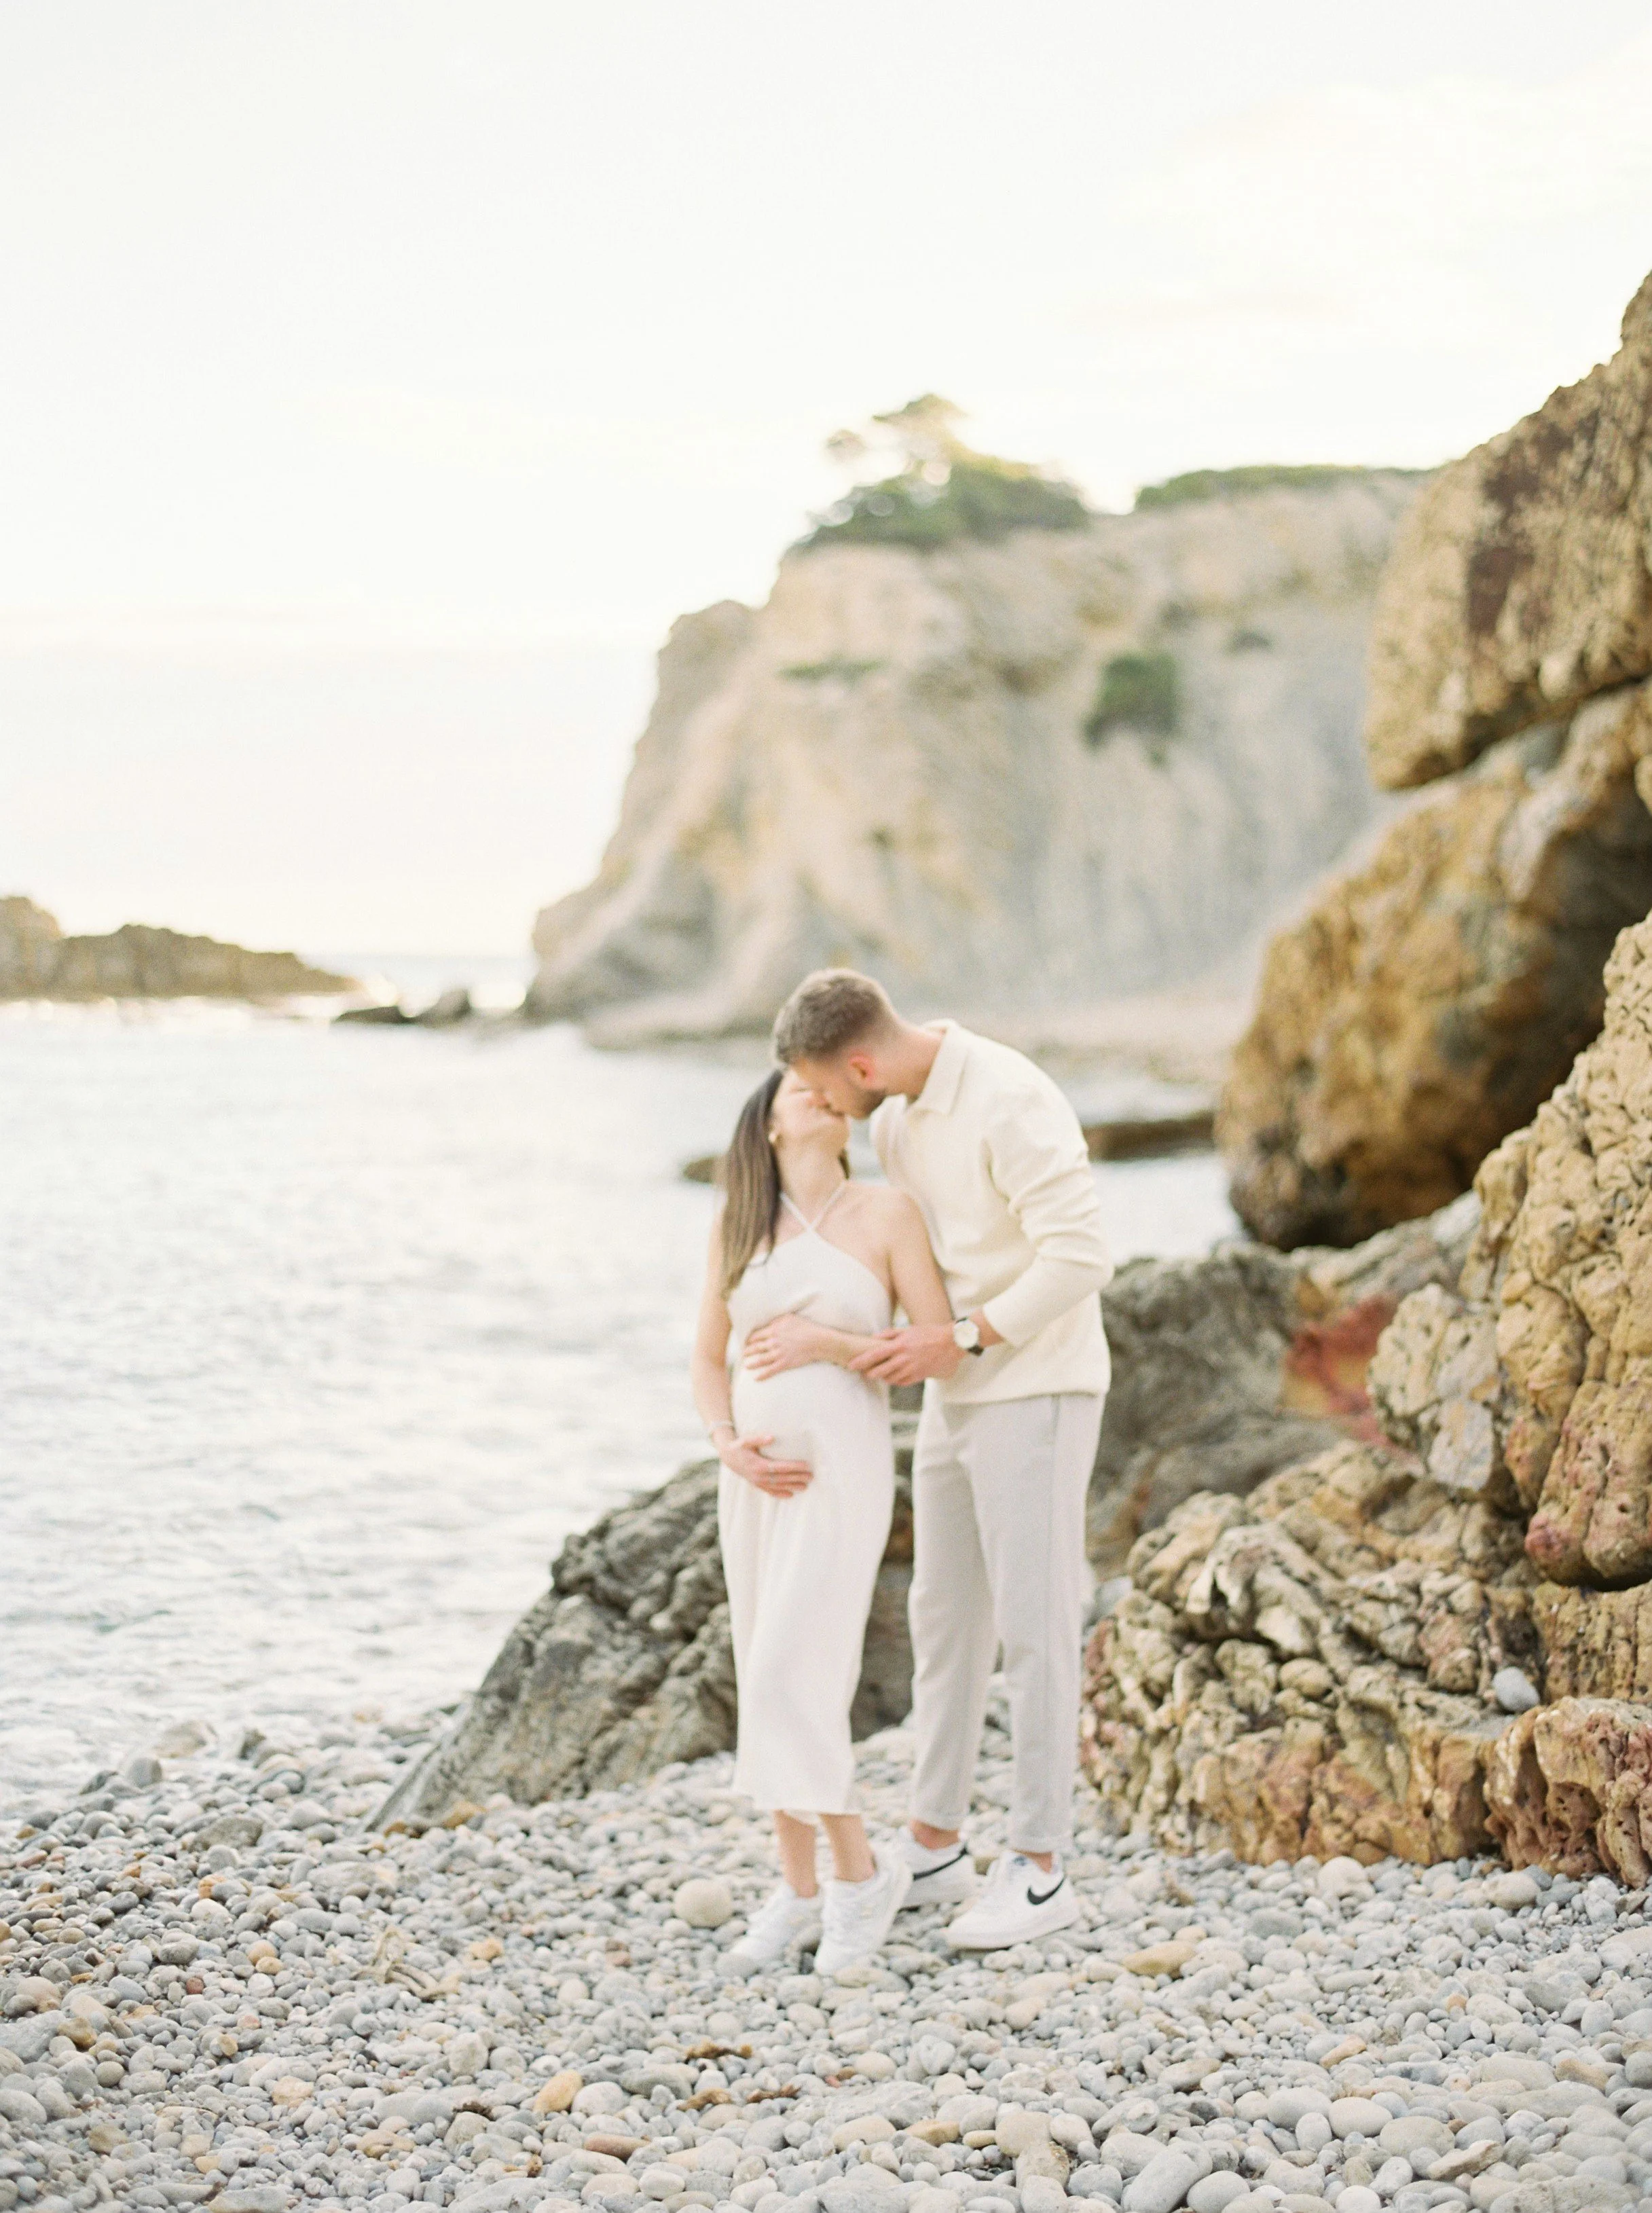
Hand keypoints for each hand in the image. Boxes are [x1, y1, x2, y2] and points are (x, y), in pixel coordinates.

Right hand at [718, 1432, 813, 1497]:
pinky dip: (780, 1494)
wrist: (728, 1457)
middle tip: (811, 1476)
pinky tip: (790, 1495)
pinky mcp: (757, 1484)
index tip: (806, 1465)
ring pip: (777, 1486)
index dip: (794, 1466)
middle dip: (797, 1478)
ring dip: (792, 1487)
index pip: (780, 1467)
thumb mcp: (746, 1439)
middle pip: (782, 1478)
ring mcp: (757, 1482)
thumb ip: (758, 1438)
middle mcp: (758, 1476)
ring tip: (805, 1486)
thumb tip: (772, 1437)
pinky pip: (770, 1492)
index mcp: (758, 1464)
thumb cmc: (740, 1446)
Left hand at [743, 1312, 833, 1379]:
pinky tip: (756, 1379)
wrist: (817, 1340)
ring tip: (746, 1366)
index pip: (756, 1336)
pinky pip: (770, 1371)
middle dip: (748, 1351)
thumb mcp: (789, 1318)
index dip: (749, 1340)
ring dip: (752, 1363)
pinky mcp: (784, 1363)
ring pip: (760, 1360)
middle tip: (743, 1354)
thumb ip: (776, 1321)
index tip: (746, 1342)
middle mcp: (773, 1342)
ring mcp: (778, 1354)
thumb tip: (768, 1324)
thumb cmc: (805, 1327)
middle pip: (756, 1348)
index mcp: (773, 1330)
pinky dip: (762, 1375)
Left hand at [849, 1324, 963, 1385]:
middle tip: (863, 1372)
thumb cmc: (928, 1334)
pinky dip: (894, 1381)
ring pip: (889, 1379)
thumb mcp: (907, 1329)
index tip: (851, 1365)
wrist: (949, 1344)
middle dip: (869, 1373)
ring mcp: (911, 1369)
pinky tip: (892, 1376)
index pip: (875, 1355)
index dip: (861, 1361)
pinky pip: (901, 1382)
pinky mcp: (918, 1376)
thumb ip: (889, 1334)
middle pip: (879, 1371)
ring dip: (881, 1377)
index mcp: (900, 1346)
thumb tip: (873, 1337)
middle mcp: (904, 1359)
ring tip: (877, 1374)